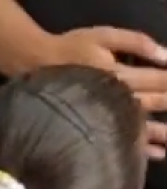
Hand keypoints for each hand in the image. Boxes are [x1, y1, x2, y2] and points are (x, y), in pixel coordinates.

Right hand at [51, 28, 166, 157]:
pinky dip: (144, 148)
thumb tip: (166, 55)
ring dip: (165, 131)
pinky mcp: (99, 126)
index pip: (159, 79)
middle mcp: (119, 98)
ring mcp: (109, 116)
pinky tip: (159, 153)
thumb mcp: (103, 35)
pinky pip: (125, 140)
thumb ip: (137, 43)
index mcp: (122, 74)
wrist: (35, 65)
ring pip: (145, 125)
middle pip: (156, 103)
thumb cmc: (71, 48)